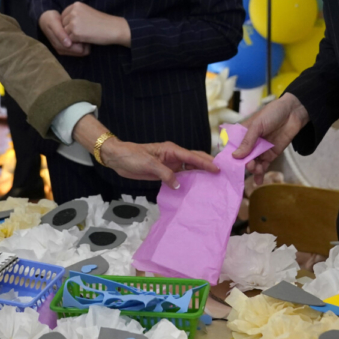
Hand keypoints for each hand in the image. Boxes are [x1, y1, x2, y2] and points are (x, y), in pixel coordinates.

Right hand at [38, 10, 89, 56]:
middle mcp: (63, 50)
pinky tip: (79, 32)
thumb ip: (60, 34)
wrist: (45, 19)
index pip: (80, 50)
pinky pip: (80, 48)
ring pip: (82, 50)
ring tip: (81, 31)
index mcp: (60, 46)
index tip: (82, 32)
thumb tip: (68, 45)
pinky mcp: (67, 46)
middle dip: (85, 43)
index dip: (83, 42)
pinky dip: (81, 41)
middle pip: (83, 51)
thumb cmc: (50, 19)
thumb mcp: (53, 23)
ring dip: (83, 42)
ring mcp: (65, 49)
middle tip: (84, 31)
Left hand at [61, 2, 128, 46]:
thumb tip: (62, 23)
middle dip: (69, 30)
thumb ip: (75, 14)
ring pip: (65, 32)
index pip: (63, 15)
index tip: (79, 26)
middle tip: (83, 31)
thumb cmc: (102, 22)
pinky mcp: (75, 33)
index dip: (69, 23)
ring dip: (72, 36)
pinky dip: (76, 41)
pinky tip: (86, 39)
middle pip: (62, 24)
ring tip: (85, 35)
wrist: (113, 28)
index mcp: (76, 5)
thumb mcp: (87, 12)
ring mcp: (73, 22)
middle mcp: (73, 11)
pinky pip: (69, 40)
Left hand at [98, 136, 218, 188]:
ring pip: (188, 168)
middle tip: (220, 174)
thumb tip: (178, 185)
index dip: (206, 163)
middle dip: (207, 165)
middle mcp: (173, 156)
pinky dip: (187, 181)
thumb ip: (165, 174)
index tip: (217, 169)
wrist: (117, 158)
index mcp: (171, 150)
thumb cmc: (132, 156)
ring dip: (199, 174)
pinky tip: (193, 188)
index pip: (192, 156)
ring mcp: (169, 164)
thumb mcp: (149, 164)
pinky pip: (180, 176)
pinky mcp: (164, 172)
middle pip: (194, 160)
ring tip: (211, 183)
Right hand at [233, 94, 308, 183]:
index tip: (228, 165)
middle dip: (245, 163)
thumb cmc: (272, 113)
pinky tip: (258, 181)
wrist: (293, 112)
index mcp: (243, 134)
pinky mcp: (271, 155)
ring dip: (253, 169)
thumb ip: (247, 141)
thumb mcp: (257, 125)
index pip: (233, 147)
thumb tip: (235, 156)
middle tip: (249, 165)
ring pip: (253, 163)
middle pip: (243, 158)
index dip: (231, 156)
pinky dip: (260, 174)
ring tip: (256, 169)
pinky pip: (264, 166)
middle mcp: (250, 143)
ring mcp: (261, 150)